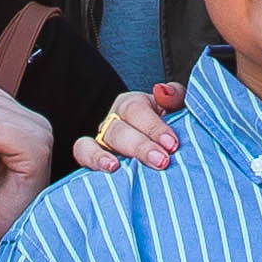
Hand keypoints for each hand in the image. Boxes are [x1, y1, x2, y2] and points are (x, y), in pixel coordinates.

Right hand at [70, 79, 185, 172]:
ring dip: (105, 155)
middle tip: (161, 161)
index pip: (137, 110)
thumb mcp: (178, 110)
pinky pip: (82, 155)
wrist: (164, 155)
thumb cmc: (172, 132)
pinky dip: (92, 160)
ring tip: (116, 167)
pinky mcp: (94, 160)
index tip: (172, 144)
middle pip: (117, 129)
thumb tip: (163, 91)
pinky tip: (107, 170)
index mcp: (133, 105)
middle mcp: (114, 121)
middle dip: (139, 146)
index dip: (154, 127)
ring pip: (94, 141)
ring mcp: (101, 141)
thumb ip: (175, 97)